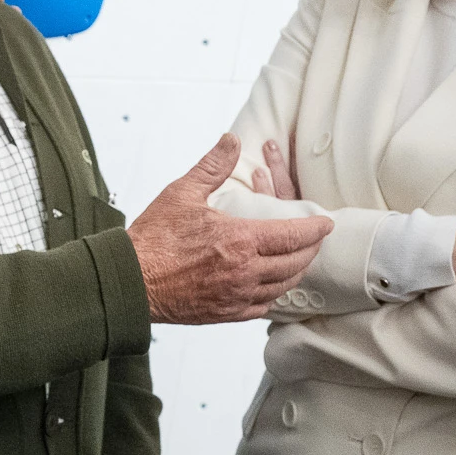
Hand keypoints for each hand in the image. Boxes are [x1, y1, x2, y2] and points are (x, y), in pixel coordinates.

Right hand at [127, 134, 333, 323]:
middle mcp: (244, 272)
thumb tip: (230, 140)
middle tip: (314, 240)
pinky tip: (271, 286)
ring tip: (297, 261)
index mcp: (239, 241)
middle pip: (295, 263)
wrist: (130, 281)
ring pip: (282, 287)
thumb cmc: (153, 239)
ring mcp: (236, 297)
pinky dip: (274, 295)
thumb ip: (213, 166)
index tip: (325, 223)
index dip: (315, 229)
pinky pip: (262, 307)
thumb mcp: (183, 193)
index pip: (293, 235)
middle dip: (310, 250)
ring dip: (295, 272)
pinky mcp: (225, 314)